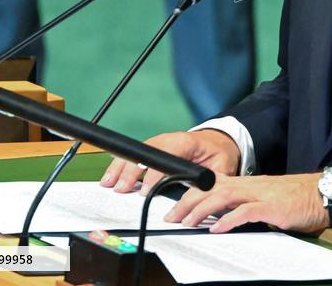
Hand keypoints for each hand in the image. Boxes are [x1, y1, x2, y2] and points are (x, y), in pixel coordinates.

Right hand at [99, 130, 240, 194]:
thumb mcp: (223, 165)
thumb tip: (207, 191)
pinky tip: (112, 176)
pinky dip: (122, 165)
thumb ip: (215, 178)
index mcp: (186, 142)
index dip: (155, 173)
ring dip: (121, 167)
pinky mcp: (153, 149)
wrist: (217, 142)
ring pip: (136, 153)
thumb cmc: (219, 153)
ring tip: (109, 183)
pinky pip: (135, 155)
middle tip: (122, 189)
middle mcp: (169, 140)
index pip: (166, 155)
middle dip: (132, 171)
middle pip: (145, 152)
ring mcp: (159, 142)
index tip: (147, 189)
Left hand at [165, 173, 328, 233]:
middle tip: (170, 217)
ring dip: (201, 209)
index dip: (190, 194)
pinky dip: (228, 219)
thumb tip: (221, 217)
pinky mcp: (271, 207)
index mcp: (247, 183)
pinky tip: (216, 228)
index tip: (174, 207)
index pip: (212, 184)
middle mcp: (249, 185)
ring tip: (187, 222)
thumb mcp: (265, 199)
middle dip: (187, 202)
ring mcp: (260, 194)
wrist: (322, 193)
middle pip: (211, 188)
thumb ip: (244, 204)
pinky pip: (245, 211)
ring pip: (223, 196)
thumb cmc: (295, 199)